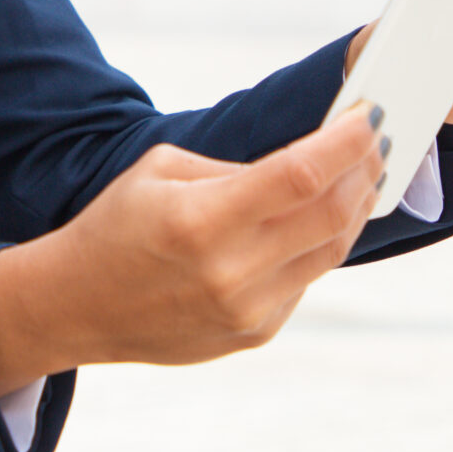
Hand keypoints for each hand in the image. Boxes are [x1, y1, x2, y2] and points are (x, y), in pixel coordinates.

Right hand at [0, 102, 384, 393]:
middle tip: (374, 142)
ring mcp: (247, 310)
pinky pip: (305, 280)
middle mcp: (231, 271)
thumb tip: (304, 164)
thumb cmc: (116, 225)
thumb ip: (236, 169)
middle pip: (331, 215)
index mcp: (202, 220)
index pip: (301, 175)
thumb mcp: (162, 171)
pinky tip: (318, 218)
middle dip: (362, 171)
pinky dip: (319, 243)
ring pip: (331, 251)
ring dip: (353, 208)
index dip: (345, 144)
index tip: (369, 118)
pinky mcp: (255, 333)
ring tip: (360, 176)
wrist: (77, 304)